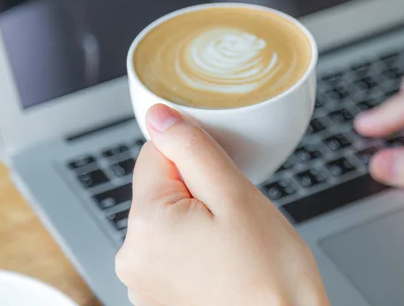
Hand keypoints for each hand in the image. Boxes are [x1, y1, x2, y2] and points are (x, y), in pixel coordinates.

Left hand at [116, 104, 327, 305]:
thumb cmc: (270, 274)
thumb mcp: (235, 195)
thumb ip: (192, 149)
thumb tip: (159, 116)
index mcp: (146, 225)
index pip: (156, 154)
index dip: (196, 158)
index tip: (224, 180)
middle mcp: (132, 257)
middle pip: (162, 188)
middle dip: (199, 190)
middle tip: (236, 216)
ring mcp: (143, 281)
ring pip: (170, 218)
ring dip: (199, 218)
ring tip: (233, 243)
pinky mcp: (158, 296)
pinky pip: (173, 249)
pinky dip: (196, 246)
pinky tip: (224, 261)